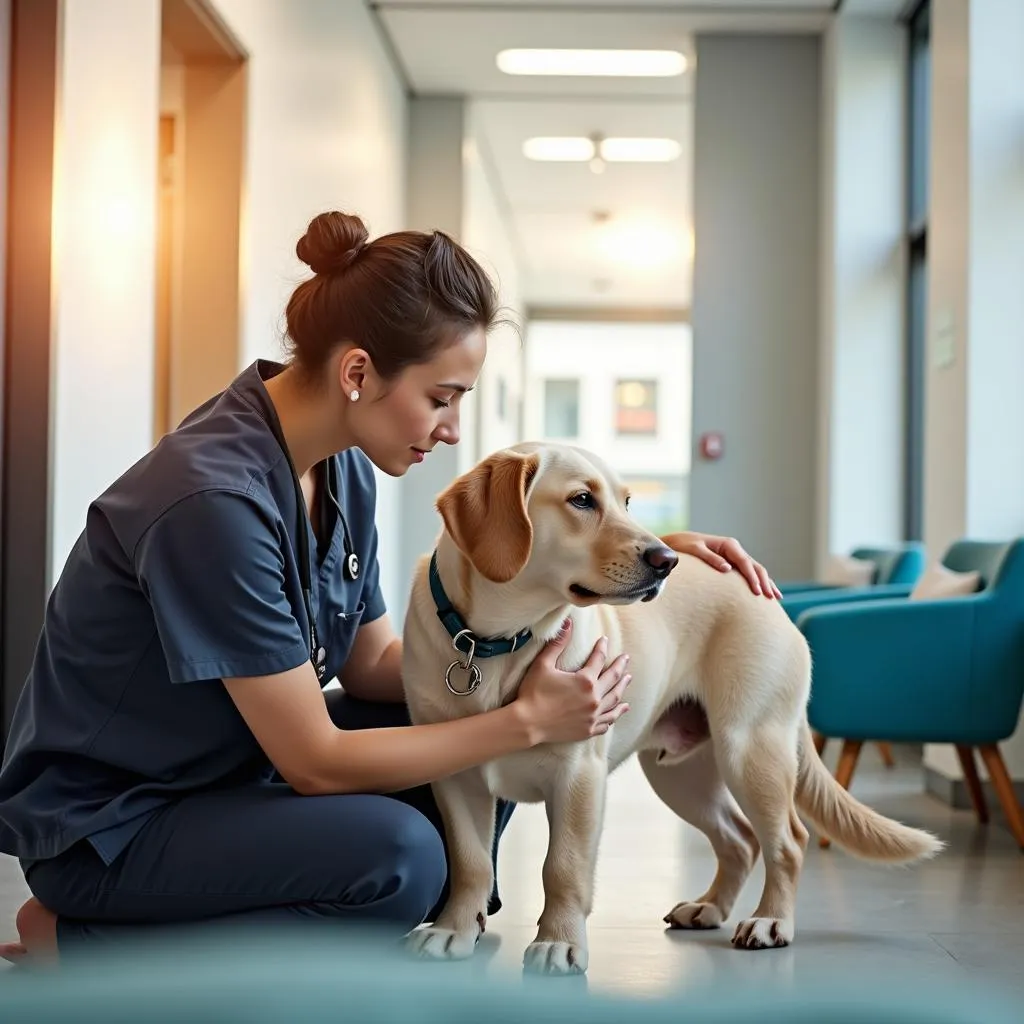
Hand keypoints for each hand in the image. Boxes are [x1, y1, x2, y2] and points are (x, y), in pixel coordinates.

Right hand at [515, 618, 630, 745]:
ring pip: (614, 700)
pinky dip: (615, 714)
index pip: (599, 659)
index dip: (602, 647)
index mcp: (585, 680)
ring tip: (628, 679)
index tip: (605, 640)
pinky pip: (607, 721)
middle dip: (620, 667)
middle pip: (613, 679)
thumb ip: (557, 644)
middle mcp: (594, 698)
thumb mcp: (543, 665)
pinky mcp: (588, 730)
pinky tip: (621, 709)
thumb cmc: (534, 693)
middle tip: (626, 658)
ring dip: (622, 688)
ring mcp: (593, 716)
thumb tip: (568, 623)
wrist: (528, 724)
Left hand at [662, 531, 782, 598]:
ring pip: (756, 570)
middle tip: (771, 598)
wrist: (679, 543)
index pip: (745, 562)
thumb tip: (727, 569)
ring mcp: (735, 557)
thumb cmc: (686, 546)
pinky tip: (766, 592)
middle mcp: (735, 550)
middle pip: (755, 566)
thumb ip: (711, 559)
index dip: (752, 577)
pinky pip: (749, 574)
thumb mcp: (695, 550)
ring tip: (777, 598)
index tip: (757, 591)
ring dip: (767, 583)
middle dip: (765, 582)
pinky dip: (758, 582)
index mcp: (729, 545)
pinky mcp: (733, 564)